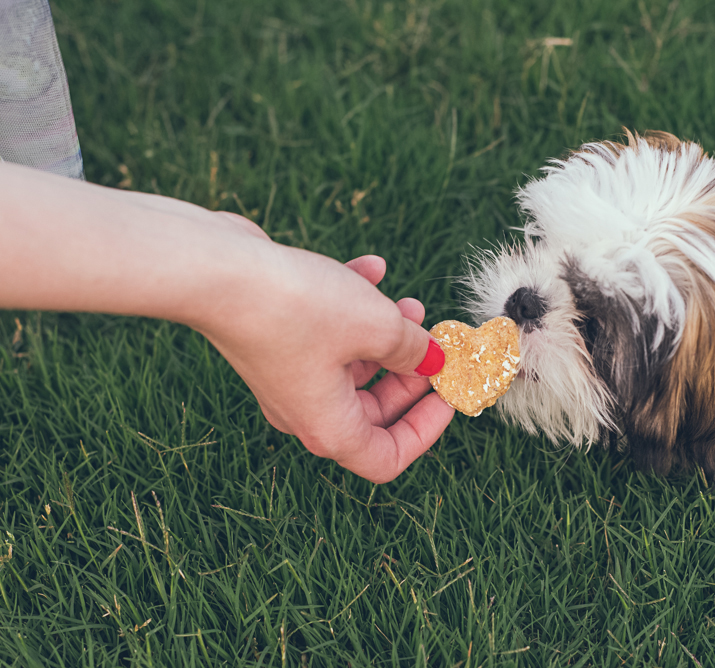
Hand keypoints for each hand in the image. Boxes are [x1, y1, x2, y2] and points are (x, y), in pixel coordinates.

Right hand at [0, 162, 454, 482]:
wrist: (214, 268)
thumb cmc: (296, 307)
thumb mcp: (377, 326)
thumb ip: (414, 348)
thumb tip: (434, 358)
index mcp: (328, 426)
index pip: (385, 458)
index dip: (425, 429)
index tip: (447, 394)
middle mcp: (304, 408)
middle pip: (374, 411)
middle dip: (411, 375)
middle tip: (436, 344)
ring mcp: (287, 373)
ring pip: (352, 365)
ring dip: (387, 336)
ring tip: (413, 303)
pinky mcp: (275, 337)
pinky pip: (326, 331)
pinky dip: (352, 306)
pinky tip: (372, 267)